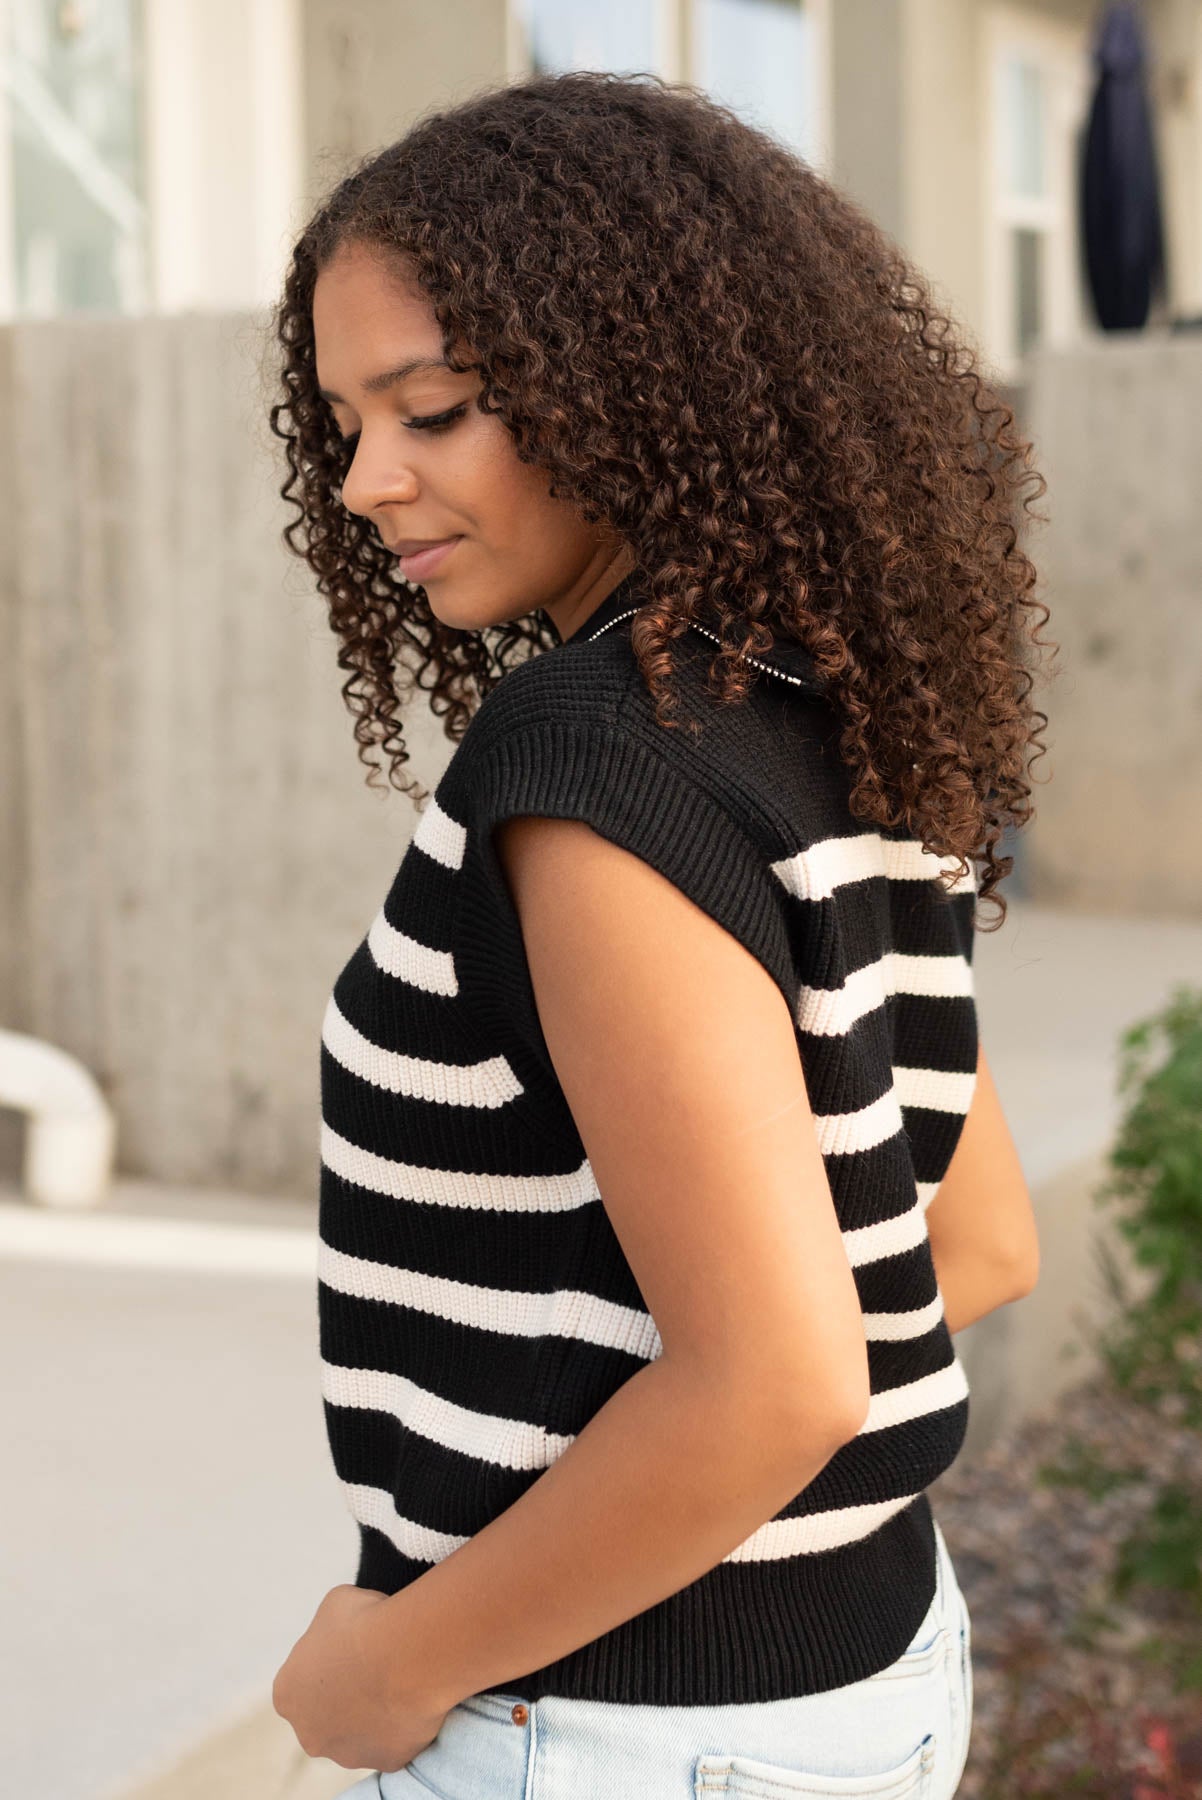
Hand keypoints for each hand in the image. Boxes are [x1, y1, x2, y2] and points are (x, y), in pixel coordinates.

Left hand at [272, 1583, 451, 1771]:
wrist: (404, 1655)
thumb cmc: (365, 1623)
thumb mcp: (335, 1606)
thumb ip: (329, 1629)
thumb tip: (343, 1633)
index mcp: (287, 1694)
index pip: (302, 1681)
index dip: (329, 1661)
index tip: (353, 1646)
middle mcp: (309, 1734)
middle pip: (326, 1716)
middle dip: (346, 1697)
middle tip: (375, 1666)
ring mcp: (346, 1754)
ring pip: (359, 1734)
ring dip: (373, 1713)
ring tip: (399, 1679)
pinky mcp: (385, 1762)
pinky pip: (394, 1743)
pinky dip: (403, 1725)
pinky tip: (414, 1698)